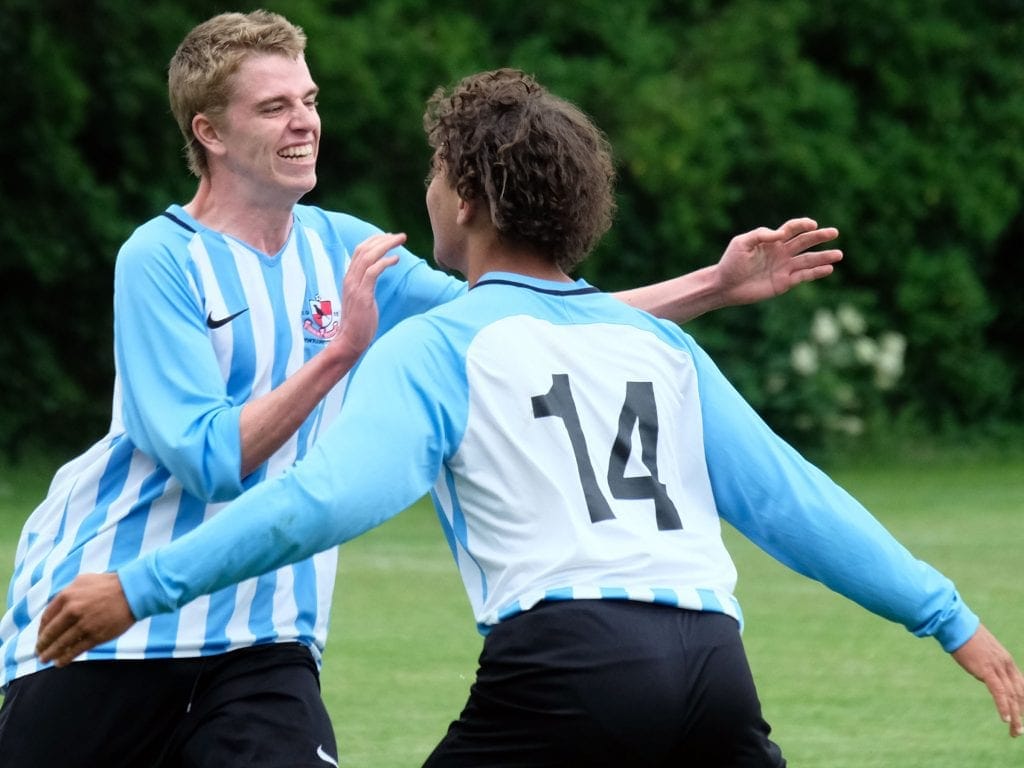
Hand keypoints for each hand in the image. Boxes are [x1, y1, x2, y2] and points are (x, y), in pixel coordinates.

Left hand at [35, 573, 135, 666]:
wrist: (133, 591)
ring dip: (51, 654)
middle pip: (51, 632)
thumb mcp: (83, 580)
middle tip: (39, 652)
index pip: (47, 617)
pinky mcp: (96, 635)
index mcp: (67, 596)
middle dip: (42, 645)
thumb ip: (68, 592)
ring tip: (45, 660)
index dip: (41, 630)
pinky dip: (65, 658)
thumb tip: (56, 607)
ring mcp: (84, 624)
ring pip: (61, 644)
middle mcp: (73, 610)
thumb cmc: (110, 585)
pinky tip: (60, 662)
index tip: (41, 637)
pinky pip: (75, 650)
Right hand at [327, 232, 403, 361]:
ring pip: (368, 257)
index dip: (374, 241)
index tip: (389, 237)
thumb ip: (366, 286)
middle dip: (382, 239)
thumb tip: (375, 277)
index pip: (359, 251)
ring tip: (400, 241)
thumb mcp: (362, 299)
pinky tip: (396, 259)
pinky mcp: (362, 296)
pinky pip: (372, 272)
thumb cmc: (359, 324)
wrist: (349, 342)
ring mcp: (354, 287)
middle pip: (363, 249)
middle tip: (400, 235)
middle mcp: (350, 279)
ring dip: (385, 246)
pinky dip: (384, 262)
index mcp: (349, 279)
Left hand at [715, 218, 841, 306]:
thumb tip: (780, 234)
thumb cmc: (731, 262)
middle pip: (804, 242)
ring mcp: (784, 268)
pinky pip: (803, 276)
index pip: (792, 229)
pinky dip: (816, 272)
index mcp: (772, 241)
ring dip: (823, 257)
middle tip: (834, 233)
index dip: (802, 225)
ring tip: (838, 254)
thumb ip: (760, 235)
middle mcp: (781, 253)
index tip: (812, 224)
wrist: (725, 286)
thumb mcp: (741, 244)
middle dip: (820, 237)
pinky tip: (828, 269)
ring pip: (808, 260)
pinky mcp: (784, 283)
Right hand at [951, 623, 1023, 736]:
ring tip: (1016, 732)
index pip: (1021, 685)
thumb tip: (984, 672)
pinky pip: (999, 692)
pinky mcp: (986, 670)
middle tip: (1020, 731)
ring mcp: (997, 667)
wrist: (957, 625)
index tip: (1021, 715)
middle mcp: (1006, 665)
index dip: (1023, 702)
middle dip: (1022, 713)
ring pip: (1013, 696)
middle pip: (1021, 693)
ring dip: (1016, 716)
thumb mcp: (982, 651)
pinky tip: (1006, 719)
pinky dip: (1004, 707)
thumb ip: (987, 663)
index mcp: (1006, 660)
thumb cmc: (965, 636)